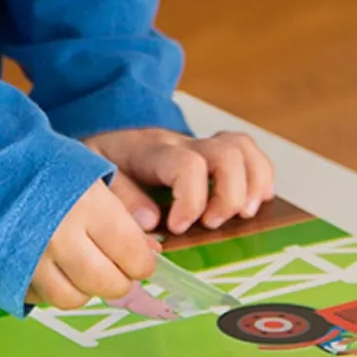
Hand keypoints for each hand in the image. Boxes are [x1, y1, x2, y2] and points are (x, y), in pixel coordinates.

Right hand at [26, 177, 159, 308]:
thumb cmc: (45, 166)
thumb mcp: (90, 175)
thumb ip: (123, 211)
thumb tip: (149, 252)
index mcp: (88, 204)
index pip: (132, 254)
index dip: (142, 261)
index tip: (140, 258)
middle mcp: (61, 234)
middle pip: (108, 283)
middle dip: (119, 280)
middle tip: (115, 268)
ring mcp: (32, 257)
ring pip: (75, 298)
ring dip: (85, 288)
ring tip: (82, 268)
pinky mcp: (9, 272)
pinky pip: (42, 299)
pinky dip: (53, 290)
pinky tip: (54, 269)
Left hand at [83, 127, 275, 234]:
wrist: (105, 129)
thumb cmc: (102, 156)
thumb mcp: (95, 174)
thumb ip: (122, 198)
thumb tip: (151, 221)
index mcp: (152, 151)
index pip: (187, 165)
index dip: (191, 201)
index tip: (177, 227)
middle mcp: (183, 144)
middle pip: (225, 153)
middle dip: (228, 195)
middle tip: (211, 223)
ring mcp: (201, 145)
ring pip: (242, 147)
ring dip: (252, 184)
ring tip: (242, 214)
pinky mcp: (212, 152)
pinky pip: (248, 152)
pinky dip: (260, 176)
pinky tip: (254, 201)